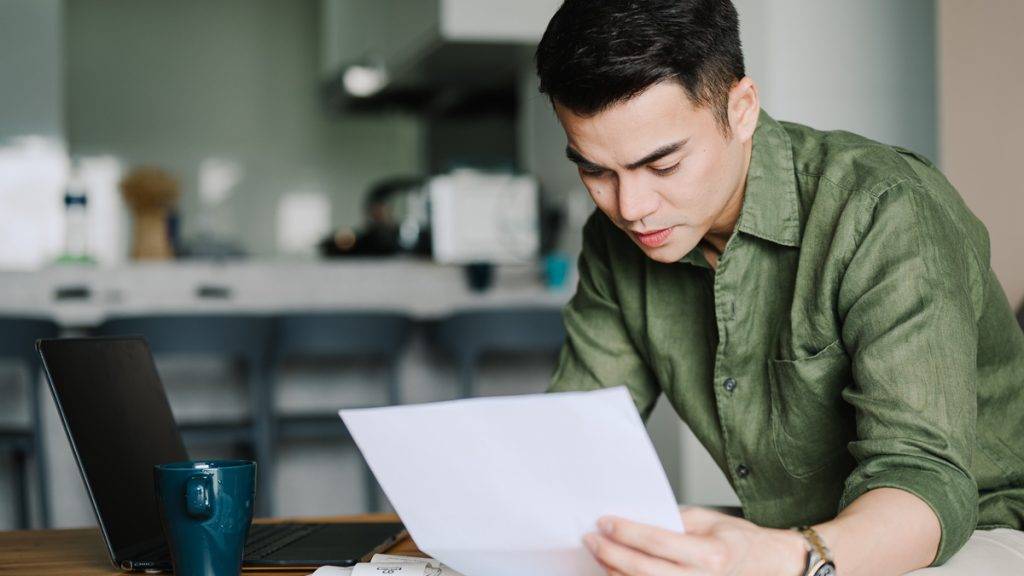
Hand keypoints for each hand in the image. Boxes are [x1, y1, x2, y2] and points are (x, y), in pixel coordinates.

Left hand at [583, 507, 807, 575]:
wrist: (764, 565)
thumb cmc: (736, 540)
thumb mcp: (707, 520)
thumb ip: (673, 521)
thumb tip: (634, 519)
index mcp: (712, 555)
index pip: (659, 543)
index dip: (628, 532)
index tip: (605, 521)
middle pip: (645, 571)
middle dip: (612, 554)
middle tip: (591, 538)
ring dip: (614, 572)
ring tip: (598, 553)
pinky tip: (615, 571)